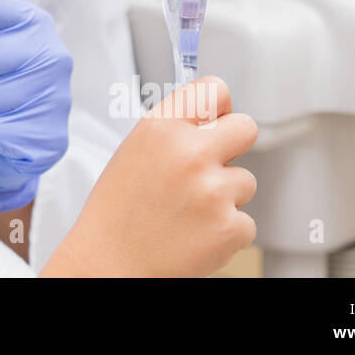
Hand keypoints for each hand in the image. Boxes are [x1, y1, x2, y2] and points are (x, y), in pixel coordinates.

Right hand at [42, 76, 257, 276]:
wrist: (109, 263)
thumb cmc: (117, 212)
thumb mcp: (134, 152)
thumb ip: (173, 130)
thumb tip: (211, 118)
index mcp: (161, 129)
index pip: (214, 91)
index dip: (218, 108)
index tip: (216, 119)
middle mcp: (190, 153)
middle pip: (245, 127)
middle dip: (233, 147)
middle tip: (211, 168)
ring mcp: (213, 190)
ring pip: (246, 181)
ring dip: (225, 196)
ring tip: (189, 212)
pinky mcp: (230, 226)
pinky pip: (245, 221)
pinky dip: (226, 231)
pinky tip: (195, 234)